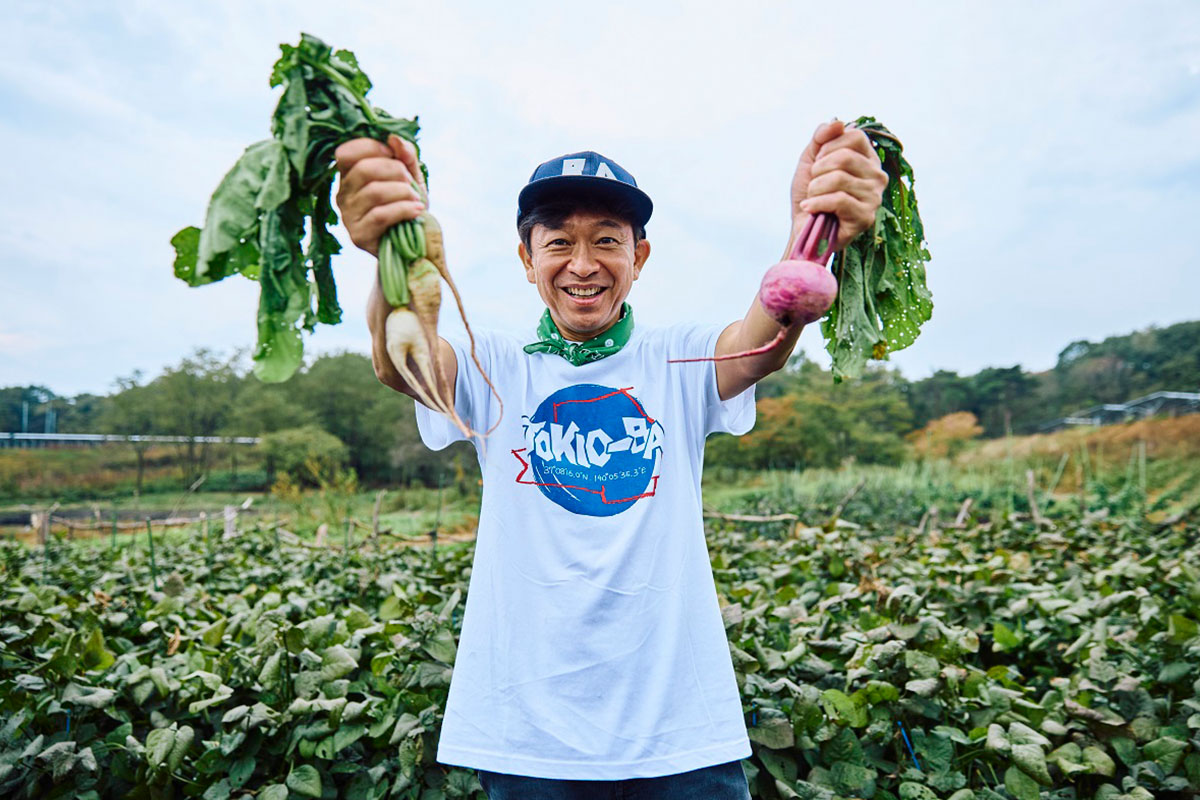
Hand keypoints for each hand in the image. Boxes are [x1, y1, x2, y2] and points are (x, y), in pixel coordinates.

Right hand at [334, 134, 427, 256]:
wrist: (413, 246)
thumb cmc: (407, 206)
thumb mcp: (410, 178)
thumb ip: (405, 156)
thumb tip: (394, 138)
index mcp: (349, 176)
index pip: (346, 152)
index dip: (372, 148)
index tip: (396, 157)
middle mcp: (342, 195)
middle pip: (363, 169)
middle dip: (395, 170)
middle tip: (410, 182)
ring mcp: (348, 217)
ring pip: (374, 192)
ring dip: (403, 192)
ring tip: (416, 199)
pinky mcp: (358, 236)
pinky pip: (380, 215)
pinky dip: (403, 209)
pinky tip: (417, 211)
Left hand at [789, 119, 887, 248]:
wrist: (802, 228)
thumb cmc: (809, 193)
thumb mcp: (811, 160)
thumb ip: (821, 137)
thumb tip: (837, 122)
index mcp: (868, 159)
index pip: (854, 136)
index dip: (828, 148)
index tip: (818, 164)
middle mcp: (877, 176)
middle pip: (845, 157)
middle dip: (818, 171)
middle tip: (814, 185)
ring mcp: (874, 197)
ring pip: (839, 179)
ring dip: (815, 189)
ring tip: (813, 198)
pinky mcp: (866, 217)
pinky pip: (839, 200)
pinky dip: (817, 203)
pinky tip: (812, 209)